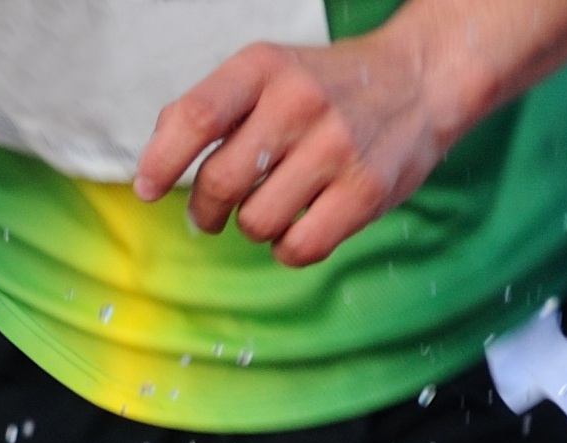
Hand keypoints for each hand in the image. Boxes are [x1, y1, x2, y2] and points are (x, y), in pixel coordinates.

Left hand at [133, 24, 465, 266]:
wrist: (418, 81)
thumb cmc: (327, 86)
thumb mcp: (269, 72)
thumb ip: (214, 108)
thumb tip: (156, 164)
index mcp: (264, 68)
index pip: (195, 118)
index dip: (162, 162)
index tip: (148, 189)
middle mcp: (298, 103)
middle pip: (220, 181)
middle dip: (204, 209)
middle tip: (209, 214)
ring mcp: (335, 148)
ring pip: (256, 221)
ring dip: (250, 228)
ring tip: (266, 211)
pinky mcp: (365, 191)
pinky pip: (300, 247)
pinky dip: (286, 249)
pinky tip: (295, 229)